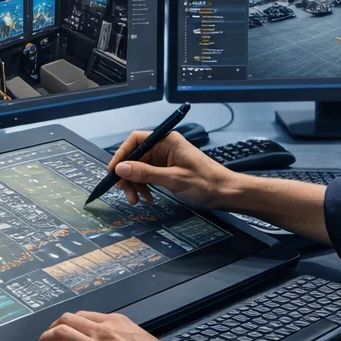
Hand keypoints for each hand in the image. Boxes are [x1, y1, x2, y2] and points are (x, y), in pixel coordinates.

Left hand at [35, 310, 199, 340]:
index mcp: (118, 322)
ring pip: (59, 334)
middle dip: (53, 327)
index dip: (69, 322)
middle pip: (66, 320)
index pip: (84, 316)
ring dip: (45, 339)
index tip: (65, 329)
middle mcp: (104, 331)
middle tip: (48, 337)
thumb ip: (125, 340)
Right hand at [106, 130, 231, 208]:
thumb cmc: (205, 182)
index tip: (114, 172)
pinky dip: (145, 186)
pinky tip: (148, 198)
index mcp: (166, 141)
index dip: (122, 154)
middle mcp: (164, 147)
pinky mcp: (168, 170)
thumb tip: (120, 168)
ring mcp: (166, 159)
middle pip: (135, 156)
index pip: (135, 140)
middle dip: (128, 174)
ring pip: (140, 168)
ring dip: (135, 183)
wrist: (226, 193)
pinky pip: (149, 175)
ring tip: (137, 200)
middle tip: (126, 193)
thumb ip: (145, 173)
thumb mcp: (173, 179)